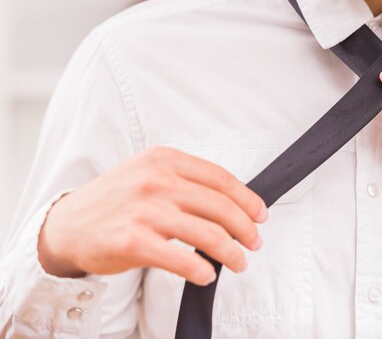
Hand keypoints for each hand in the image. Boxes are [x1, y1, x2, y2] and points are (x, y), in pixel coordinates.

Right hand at [38, 146, 267, 285]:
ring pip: (208, 233)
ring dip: (231, 252)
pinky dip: (202, 270)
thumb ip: (187, 182)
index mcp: (164, 159)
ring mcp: (145, 210)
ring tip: (239, 262)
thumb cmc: (116, 201)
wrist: (68, 224)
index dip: (247, 199)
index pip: (221, 178)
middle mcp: (156, 180)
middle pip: (220, 206)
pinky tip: (207, 275)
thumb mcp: (149, 173)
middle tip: (255, 243)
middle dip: (245, 228)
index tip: (260, 215)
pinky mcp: (133, 240)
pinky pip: (182, 259)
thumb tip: (234, 203)